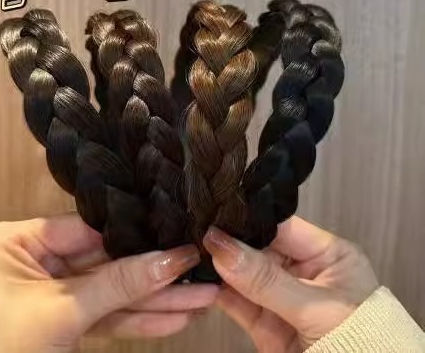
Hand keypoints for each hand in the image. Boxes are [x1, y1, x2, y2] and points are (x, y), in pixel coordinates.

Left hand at [0, 213, 217, 351]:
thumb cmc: (6, 346)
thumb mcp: (64, 310)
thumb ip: (120, 283)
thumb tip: (175, 259)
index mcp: (19, 241)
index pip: (88, 229)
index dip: (134, 234)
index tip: (176, 235)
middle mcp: (35, 259)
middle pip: (105, 263)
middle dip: (152, 274)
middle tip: (198, 271)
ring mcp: (51, 290)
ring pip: (110, 291)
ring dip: (153, 300)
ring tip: (200, 298)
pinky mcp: (64, 319)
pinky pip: (103, 314)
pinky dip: (135, 320)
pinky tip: (174, 319)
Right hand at [203, 216, 378, 351]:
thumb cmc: (359, 342)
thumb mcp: (316, 307)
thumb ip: (267, 279)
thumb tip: (221, 246)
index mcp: (327, 254)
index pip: (282, 227)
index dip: (251, 219)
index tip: (217, 212)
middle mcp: (301, 270)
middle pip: (258, 249)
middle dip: (230, 243)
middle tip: (198, 230)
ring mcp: (281, 297)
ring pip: (242, 275)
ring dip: (219, 268)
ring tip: (193, 251)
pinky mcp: (264, 323)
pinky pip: (236, 302)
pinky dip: (216, 294)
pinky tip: (200, 280)